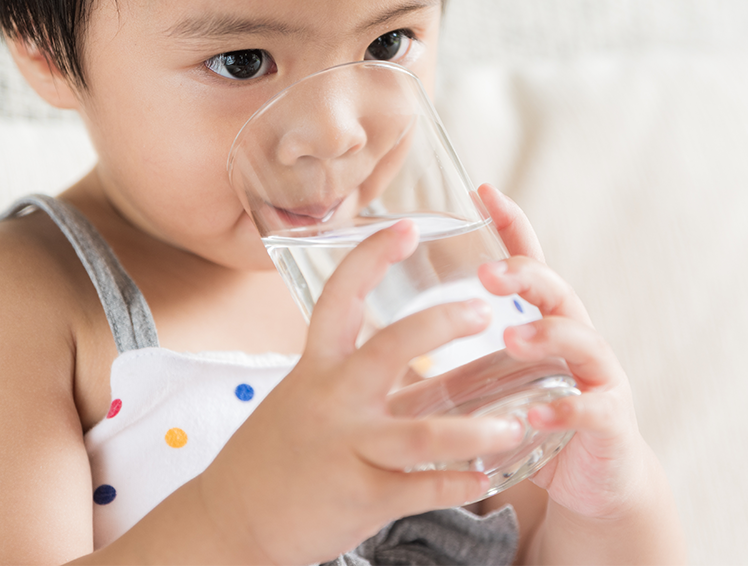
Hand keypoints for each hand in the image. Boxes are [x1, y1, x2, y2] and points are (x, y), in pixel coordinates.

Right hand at [197, 220, 525, 564]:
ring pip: (423, 433)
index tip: (408, 225)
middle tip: (483, 312)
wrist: (232, 521)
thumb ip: (358, 372)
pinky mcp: (359, 497)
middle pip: (391, 346)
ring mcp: (347, 448)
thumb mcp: (308, 396)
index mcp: (318, 366)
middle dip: (441, 324)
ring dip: (476, 430)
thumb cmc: (279, 451)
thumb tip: (415, 346)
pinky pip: (420, 489)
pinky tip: (488, 477)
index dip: (373, 257)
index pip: (341, 297)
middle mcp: (332, 399)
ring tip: (515, 425)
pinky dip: (459, 483)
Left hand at [475, 185, 659, 522]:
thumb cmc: (536, 423)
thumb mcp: (495, 387)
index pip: (530, 263)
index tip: (482, 191)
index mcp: (545, 323)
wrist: (597, 480)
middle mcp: (576, 339)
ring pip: (581, 341)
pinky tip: (535, 413)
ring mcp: (598, 377)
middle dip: (525, 275)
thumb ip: (458, 362)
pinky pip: (591, 409)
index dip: (511, 225)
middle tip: (488, 272)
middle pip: (557, 291)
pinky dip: (564, 409)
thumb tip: (386, 344)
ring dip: (547, 335)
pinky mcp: (610, 421)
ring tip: (512, 337)